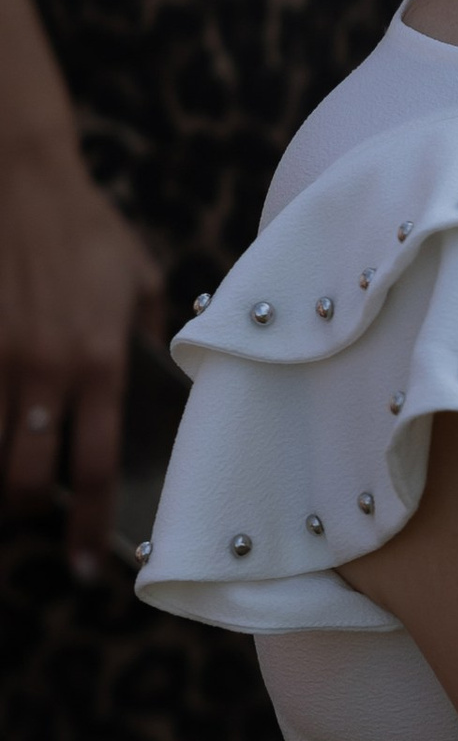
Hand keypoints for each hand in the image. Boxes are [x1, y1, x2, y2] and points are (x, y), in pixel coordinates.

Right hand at [0, 134, 163, 573]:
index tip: (91, 567)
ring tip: (3, 493)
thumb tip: (158, 375)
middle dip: (24, 516)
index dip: (90, 528)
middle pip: (22, 477)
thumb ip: (147, 337)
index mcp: (97, 364)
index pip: (94, 469)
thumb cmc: (84, 226)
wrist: (18, 173)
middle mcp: (42, 371)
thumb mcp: (138, 281)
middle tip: (33, 529)